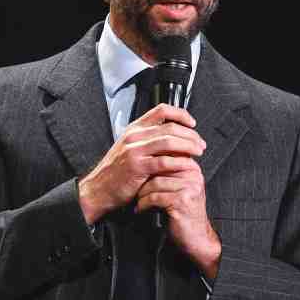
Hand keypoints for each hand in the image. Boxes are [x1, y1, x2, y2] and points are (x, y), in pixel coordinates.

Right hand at [78, 104, 205, 223]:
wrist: (98, 190)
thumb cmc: (116, 172)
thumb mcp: (129, 149)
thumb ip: (149, 141)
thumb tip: (175, 139)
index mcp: (134, 129)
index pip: (161, 110)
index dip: (180, 114)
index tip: (192, 123)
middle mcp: (134, 136)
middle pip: (170, 127)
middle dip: (190, 135)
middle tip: (200, 143)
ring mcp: (135, 151)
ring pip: (169, 142)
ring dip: (188, 146)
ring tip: (198, 152)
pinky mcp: (137, 167)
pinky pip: (164, 162)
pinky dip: (179, 163)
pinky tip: (187, 165)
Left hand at [135, 164, 221, 279]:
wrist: (196, 237)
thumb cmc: (183, 213)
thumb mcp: (178, 188)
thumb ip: (169, 173)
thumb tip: (146, 160)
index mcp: (192, 168)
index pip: (167, 157)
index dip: (149, 165)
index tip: (136, 174)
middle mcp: (193, 175)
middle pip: (159, 168)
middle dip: (143, 179)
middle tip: (133, 187)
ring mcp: (189, 187)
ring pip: (155, 183)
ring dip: (141, 194)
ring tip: (138, 200)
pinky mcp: (182, 201)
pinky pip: (155, 197)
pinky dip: (144, 204)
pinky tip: (141, 209)